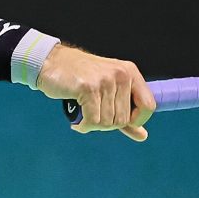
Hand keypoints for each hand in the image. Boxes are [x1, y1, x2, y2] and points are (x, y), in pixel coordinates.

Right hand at [35, 45, 156, 141]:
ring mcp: (104, 80)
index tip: (120, 121)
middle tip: (92, 117)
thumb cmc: (78, 76)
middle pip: (123, 119)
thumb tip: (142, 136)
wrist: (49, 61)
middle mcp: (120, 75)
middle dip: (106, 125)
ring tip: (84, 116)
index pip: (148, 106)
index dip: (137, 120)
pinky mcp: (88, 88)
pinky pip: (93, 120)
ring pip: (107, 122)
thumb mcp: (107, 90)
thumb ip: (125, 113)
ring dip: (93, 125)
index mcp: (129, 72)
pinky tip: (77, 122)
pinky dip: (84, 126)